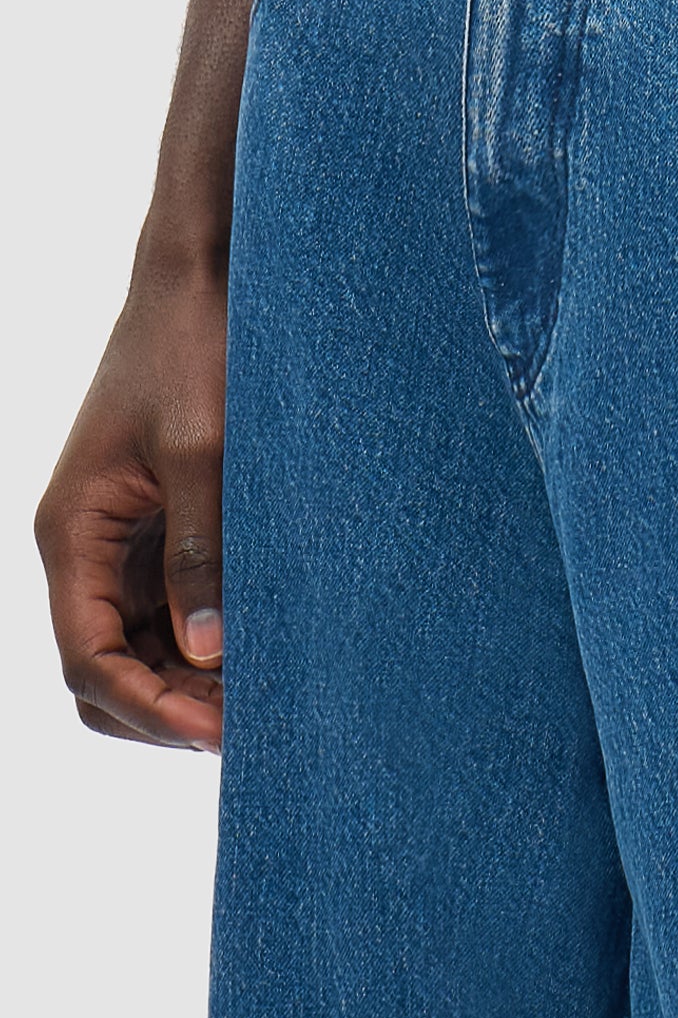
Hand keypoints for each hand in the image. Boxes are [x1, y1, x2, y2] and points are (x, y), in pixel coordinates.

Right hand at [35, 264, 226, 751]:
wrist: (200, 286)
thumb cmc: (194, 352)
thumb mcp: (203, 453)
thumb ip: (201, 552)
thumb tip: (206, 653)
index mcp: (72, 533)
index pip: (87, 659)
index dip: (147, 708)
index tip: (218, 731)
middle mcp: (85, 550)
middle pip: (104, 673)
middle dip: (165, 711)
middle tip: (252, 727)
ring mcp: (119, 549)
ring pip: (138, 655)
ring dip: (189, 688)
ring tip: (266, 699)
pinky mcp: (156, 539)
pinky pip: (169, 619)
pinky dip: (207, 650)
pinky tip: (264, 656)